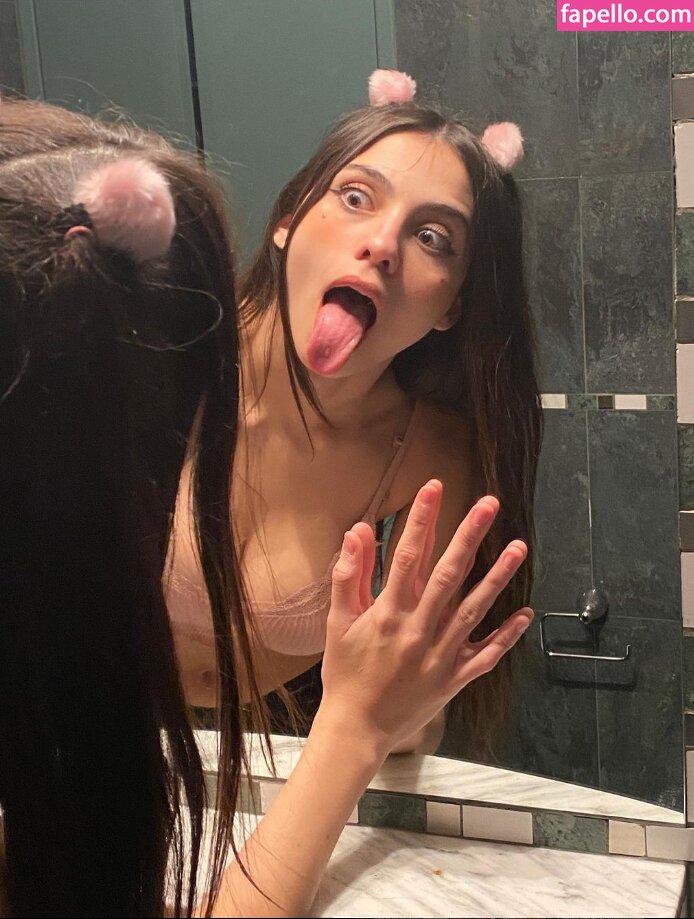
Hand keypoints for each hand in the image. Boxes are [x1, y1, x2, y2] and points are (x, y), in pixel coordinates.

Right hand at [319, 479, 532, 758]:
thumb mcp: (337, 622)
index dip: (422, 519)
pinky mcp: (454, 678)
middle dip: (468, 536)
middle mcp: (418, 629)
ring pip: (474, 609)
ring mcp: (440, 655)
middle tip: (488, 505)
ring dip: (497, 577)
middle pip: (448, 574)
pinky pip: (486, 655)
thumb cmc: (345, 672)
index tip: (434, 488)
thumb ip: (348, 575)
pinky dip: (507, 635)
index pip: (407, 555)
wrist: (356, 728)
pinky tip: (526, 613)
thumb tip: (356, 531)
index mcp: (387, 613)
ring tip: (518, 546)